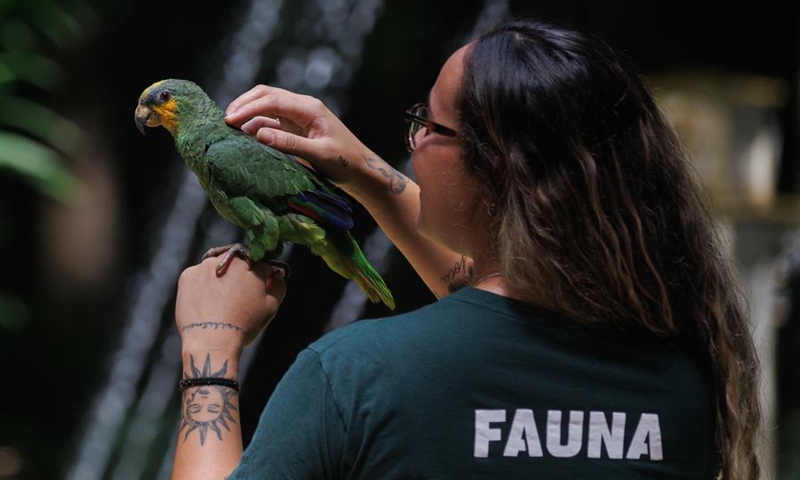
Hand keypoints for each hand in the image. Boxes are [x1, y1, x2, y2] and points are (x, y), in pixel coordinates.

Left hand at [175, 257, 285, 354]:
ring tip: (219, 303)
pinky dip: (202, 286)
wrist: (211, 341)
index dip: (261, 279)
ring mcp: (205, 266)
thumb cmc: (244, 325)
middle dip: (239, 276)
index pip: (261, 266)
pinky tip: (205, 303)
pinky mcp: (187, 276)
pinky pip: (198, 276)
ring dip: (220, 278)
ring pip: (217, 268)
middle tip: (236, 299)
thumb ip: (278, 285)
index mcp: (252, 266)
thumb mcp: (271, 307)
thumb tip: (277, 274)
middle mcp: (229, 260)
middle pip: (238, 263)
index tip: (255, 293)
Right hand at [224, 85, 373, 187]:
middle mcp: (302, 107)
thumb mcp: (318, 155)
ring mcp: (298, 117)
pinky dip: (255, 126)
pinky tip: (244, 138)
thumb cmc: (345, 162)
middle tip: (224, 121)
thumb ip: (289, 144)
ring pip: (266, 107)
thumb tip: (258, 135)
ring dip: (248, 115)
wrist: (360, 171)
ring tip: (229, 130)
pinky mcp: (295, 128)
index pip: (272, 100)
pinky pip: (270, 122)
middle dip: (244, 105)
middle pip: (266, 95)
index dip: (249, 107)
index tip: (230, 120)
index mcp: (309, 108)